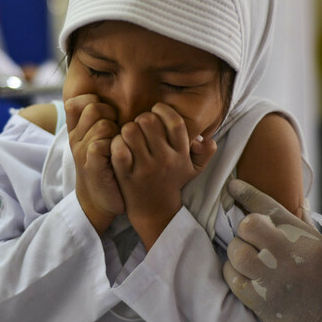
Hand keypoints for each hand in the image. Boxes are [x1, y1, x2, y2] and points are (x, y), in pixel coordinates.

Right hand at [65, 94, 123, 233]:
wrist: (99, 202)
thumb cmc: (107, 168)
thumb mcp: (99, 141)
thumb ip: (100, 121)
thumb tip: (116, 98)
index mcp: (77, 130)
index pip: (78, 101)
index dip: (95, 101)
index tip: (108, 115)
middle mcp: (76, 138)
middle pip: (93, 108)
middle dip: (111, 115)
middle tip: (117, 132)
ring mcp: (81, 152)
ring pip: (102, 125)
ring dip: (116, 133)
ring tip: (119, 146)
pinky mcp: (91, 166)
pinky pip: (101, 144)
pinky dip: (115, 147)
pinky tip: (119, 157)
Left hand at [110, 103, 215, 248]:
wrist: (155, 210)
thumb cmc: (172, 181)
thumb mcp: (194, 168)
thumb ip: (206, 152)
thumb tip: (206, 139)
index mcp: (181, 154)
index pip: (174, 122)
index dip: (163, 110)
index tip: (156, 111)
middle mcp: (164, 160)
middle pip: (148, 121)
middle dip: (142, 118)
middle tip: (140, 126)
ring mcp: (145, 168)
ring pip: (130, 131)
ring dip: (127, 129)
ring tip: (129, 135)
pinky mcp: (127, 176)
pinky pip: (118, 150)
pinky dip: (115, 143)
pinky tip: (119, 146)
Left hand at [223, 180, 321, 321]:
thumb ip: (307, 231)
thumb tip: (297, 205)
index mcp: (305, 239)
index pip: (269, 207)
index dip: (246, 193)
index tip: (232, 186)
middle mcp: (288, 254)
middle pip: (248, 225)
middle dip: (244, 229)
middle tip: (249, 239)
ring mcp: (273, 278)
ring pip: (236, 252)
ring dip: (236, 252)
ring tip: (245, 258)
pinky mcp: (262, 302)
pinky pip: (233, 279)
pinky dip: (233, 274)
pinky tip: (242, 276)